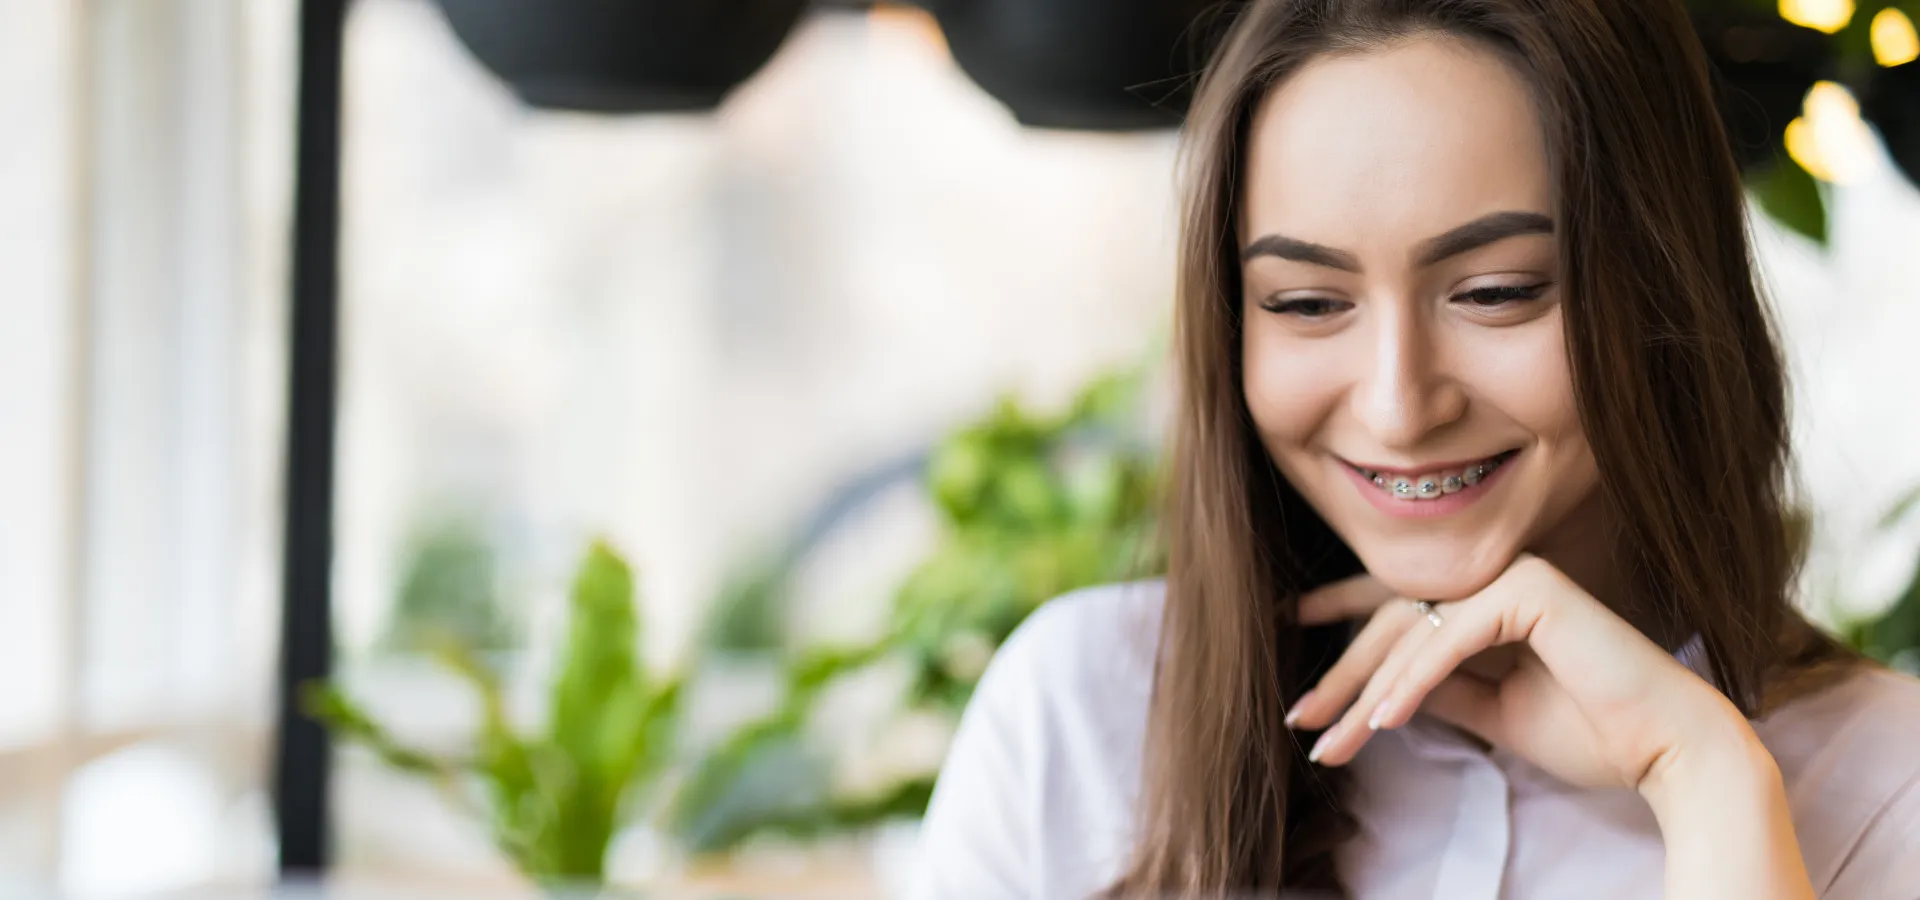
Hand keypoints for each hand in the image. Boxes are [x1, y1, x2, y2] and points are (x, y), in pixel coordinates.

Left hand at [1287, 555, 1753, 792]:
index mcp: (1494, 601)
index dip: (1342, 627)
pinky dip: (1413, 682)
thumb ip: (1440, 689)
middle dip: (1344, 677)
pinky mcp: (1531, 588)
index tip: (1291, 651)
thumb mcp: (1494, 713)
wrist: (1669, 752)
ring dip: (1368, 691)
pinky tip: (1384, 720)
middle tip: (1302, 721)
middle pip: (1396, 622)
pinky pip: (1450, 638)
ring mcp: (1516, 574)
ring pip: (1415, 632)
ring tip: (1336, 741)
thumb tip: (1377, 686)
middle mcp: (1501, 577)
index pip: (1404, 610)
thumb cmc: (1594, 734)